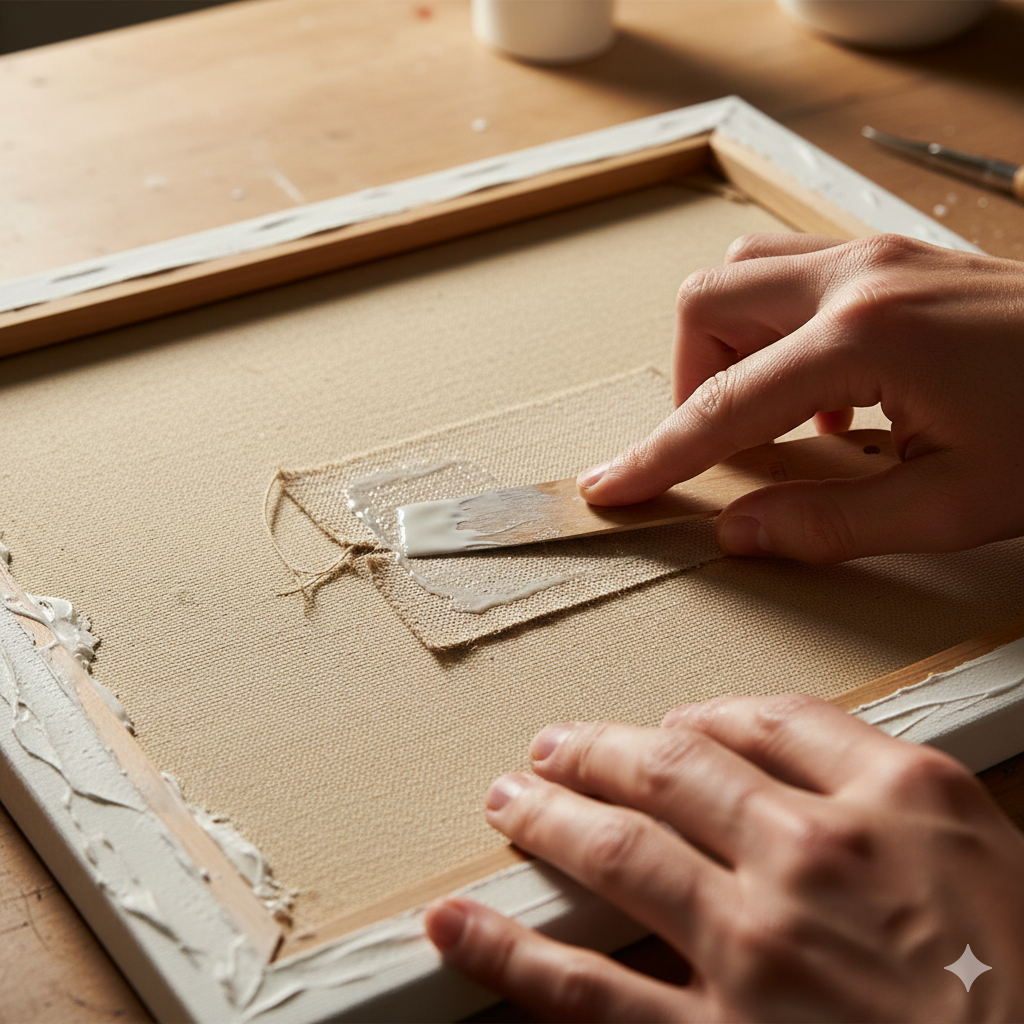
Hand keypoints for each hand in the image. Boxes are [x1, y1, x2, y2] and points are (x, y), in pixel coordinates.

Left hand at [425, 696, 1023, 1021]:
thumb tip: (803, 745)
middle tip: (554, 747)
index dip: (701, 717)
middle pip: (671, 771)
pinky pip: (591, 991)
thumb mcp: (990, 847)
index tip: (671, 724)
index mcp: (894, 800)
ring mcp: (758, 948)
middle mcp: (813, 857)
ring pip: (617, 854)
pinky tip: (462, 926)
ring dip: (547, 819)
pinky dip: (512, 952)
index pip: (766, 723)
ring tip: (507, 802)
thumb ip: (889, 785)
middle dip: (598, 751)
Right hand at [576, 234, 1023, 562]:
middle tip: (723, 447)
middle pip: (709, 303)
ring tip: (774, 416)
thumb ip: (831, 523)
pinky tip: (830, 397)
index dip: (658, 455)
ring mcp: (881, 254)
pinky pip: (797, 274)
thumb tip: (739, 530)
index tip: (611, 487)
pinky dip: (781, 333)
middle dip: (691, 380)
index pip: (723, 405)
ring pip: (746, 274)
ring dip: (731, 345)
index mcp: (866, 339)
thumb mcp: (957, 505)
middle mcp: (860, 277)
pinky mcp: (899, 256)